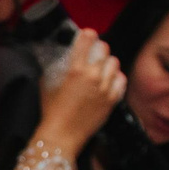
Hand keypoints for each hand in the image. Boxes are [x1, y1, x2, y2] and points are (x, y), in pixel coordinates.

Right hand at [38, 25, 125, 152]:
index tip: (87, 35)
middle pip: (104, 50)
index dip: (87, 34)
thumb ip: (55, 69)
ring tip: (102, 69)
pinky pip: (121, 80)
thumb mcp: (47, 85)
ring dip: (108, 63)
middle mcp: (93, 76)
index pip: (87, 40)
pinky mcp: (112, 100)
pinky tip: (109, 81)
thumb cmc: (51, 112)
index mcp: (75, 70)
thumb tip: (58, 59)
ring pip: (115, 63)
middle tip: (94, 54)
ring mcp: (105, 88)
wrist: (61, 136)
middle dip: (99, 49)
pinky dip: (116, 78)